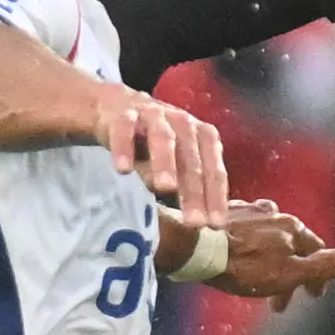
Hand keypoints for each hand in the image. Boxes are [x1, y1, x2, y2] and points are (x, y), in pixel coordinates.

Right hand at [95, 82, 224, 229]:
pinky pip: (124, 130)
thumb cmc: (155, 142)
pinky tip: (123, 169)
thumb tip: (199, 220)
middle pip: (191, 161)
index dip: (216, 198)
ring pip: (163, 139)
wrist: (118, 108)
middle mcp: (184, 123)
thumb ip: (185, 188)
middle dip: (194, 192)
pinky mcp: (125, 114)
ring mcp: (155, 116)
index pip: (213, 171)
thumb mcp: (175, 165)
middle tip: (194, 222)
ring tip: (165, 188)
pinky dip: (124, 148)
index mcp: (203, 137)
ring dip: (165, 163)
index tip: (215, 225)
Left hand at [183, 199, 334, 307]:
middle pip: (292, 243)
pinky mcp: (223, 211)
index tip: (311, 296)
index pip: (317, 250)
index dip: (317, 276)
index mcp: (293, 228)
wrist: (195, 248)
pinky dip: (249, 245)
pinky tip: (239, 255)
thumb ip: (323, 265)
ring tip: (259, 279)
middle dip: (291, 271)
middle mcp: (274, 213)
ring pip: (269, 235)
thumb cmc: (243, 267)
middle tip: (281, 301)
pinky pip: (245, 229)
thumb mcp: (289, 273)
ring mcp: (248, 210)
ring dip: (270, 257)